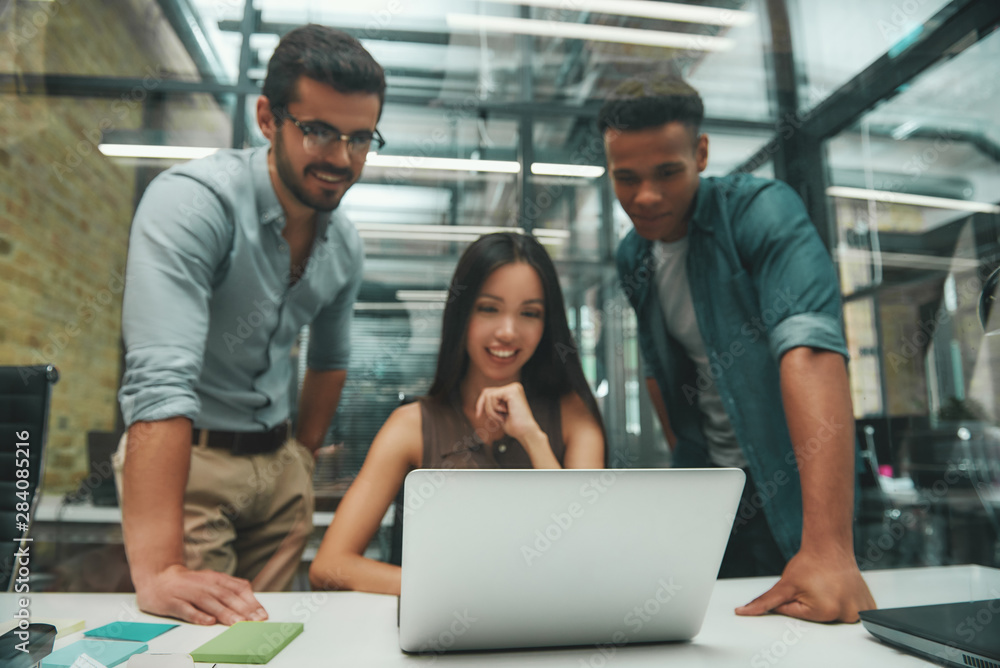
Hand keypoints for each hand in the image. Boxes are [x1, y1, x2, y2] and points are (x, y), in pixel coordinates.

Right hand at [134, 564, 268, 624]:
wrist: (157, 577)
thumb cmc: (189, 583)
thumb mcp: (211, 581)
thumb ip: (230, 589)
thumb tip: (251, 603)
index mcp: (215, 578)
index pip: (237, 589)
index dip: (251, 601)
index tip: (262, 614)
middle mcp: (204, 584)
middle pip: (225, 596)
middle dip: (242, 609)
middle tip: (254, 621)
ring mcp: (188, 593)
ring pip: (209, 603)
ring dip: (224, 613)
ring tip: (238, 623)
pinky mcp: (173, 602)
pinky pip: (186, 610)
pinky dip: (198, 616)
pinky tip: (208, 622)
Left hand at [474, 382, 541, 442]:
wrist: (525, 432)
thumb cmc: (515, 426)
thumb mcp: (500, 412)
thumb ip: (494, 402)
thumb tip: (484, 391)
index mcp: (512, 391)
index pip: (490, 392)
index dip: (481, 404)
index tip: (478, 415)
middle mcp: (514, 387)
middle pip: (487, 392)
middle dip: (487, 408)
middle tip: (495, 419)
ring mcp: (513, 388)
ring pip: (489, 396)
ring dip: (492, 411)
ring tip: (503, 417)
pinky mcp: (512, 391)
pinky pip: (492, 397)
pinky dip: (494, 409)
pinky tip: (505, 413)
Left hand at [735, 549, 875, 622]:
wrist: (829, 546)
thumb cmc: (809, 563)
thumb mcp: (784, 586)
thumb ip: (764, 603)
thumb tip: (743, 612)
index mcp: (827, 612)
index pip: (800, 617)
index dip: (794, 601)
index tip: (803, 588)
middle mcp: (848, 614)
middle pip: (819, 620)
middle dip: (812, 606)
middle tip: (816, 587)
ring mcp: (861, 610)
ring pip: (835, 617)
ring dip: (830, 605)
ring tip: (827, 587)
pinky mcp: (869, 606)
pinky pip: (852, 613)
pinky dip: (844, 604)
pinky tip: (839, 590)